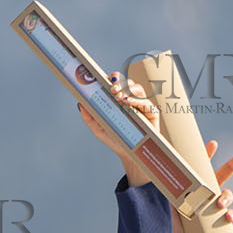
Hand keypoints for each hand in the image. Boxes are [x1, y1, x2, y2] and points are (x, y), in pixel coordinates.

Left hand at [77, 71, 158, 187]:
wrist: (129, 154)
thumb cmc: (115, 139)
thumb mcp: (98, 129)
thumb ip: (89, 117)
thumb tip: (80, 103)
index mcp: (119, 101)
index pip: (118, 84)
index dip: (114, 78)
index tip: (107, 78)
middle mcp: (131, 100)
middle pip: (128, 83)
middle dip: (120, 83)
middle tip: (112, 89)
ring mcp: (142, 106)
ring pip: (138, 89)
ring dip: (128, 90)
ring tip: (119, 97)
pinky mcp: (152, 113)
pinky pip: (146, 103)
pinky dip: (137, 101)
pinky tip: (128, 103)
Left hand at [169, 140, 232, 232]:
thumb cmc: (161, 225)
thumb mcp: (160, 205)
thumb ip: (161, 191)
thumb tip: (152, 170)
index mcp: (186, 188)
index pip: (196, 169)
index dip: (205, 156)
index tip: (212, 144)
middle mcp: (200, 196)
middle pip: (219, 177)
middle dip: (230, 166)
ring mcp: (209, 209)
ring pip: (226, 196)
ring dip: (226, 196)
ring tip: (220, 202)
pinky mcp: (215, 223)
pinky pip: (228, 216)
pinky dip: (230, 215)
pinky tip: (228, 217)